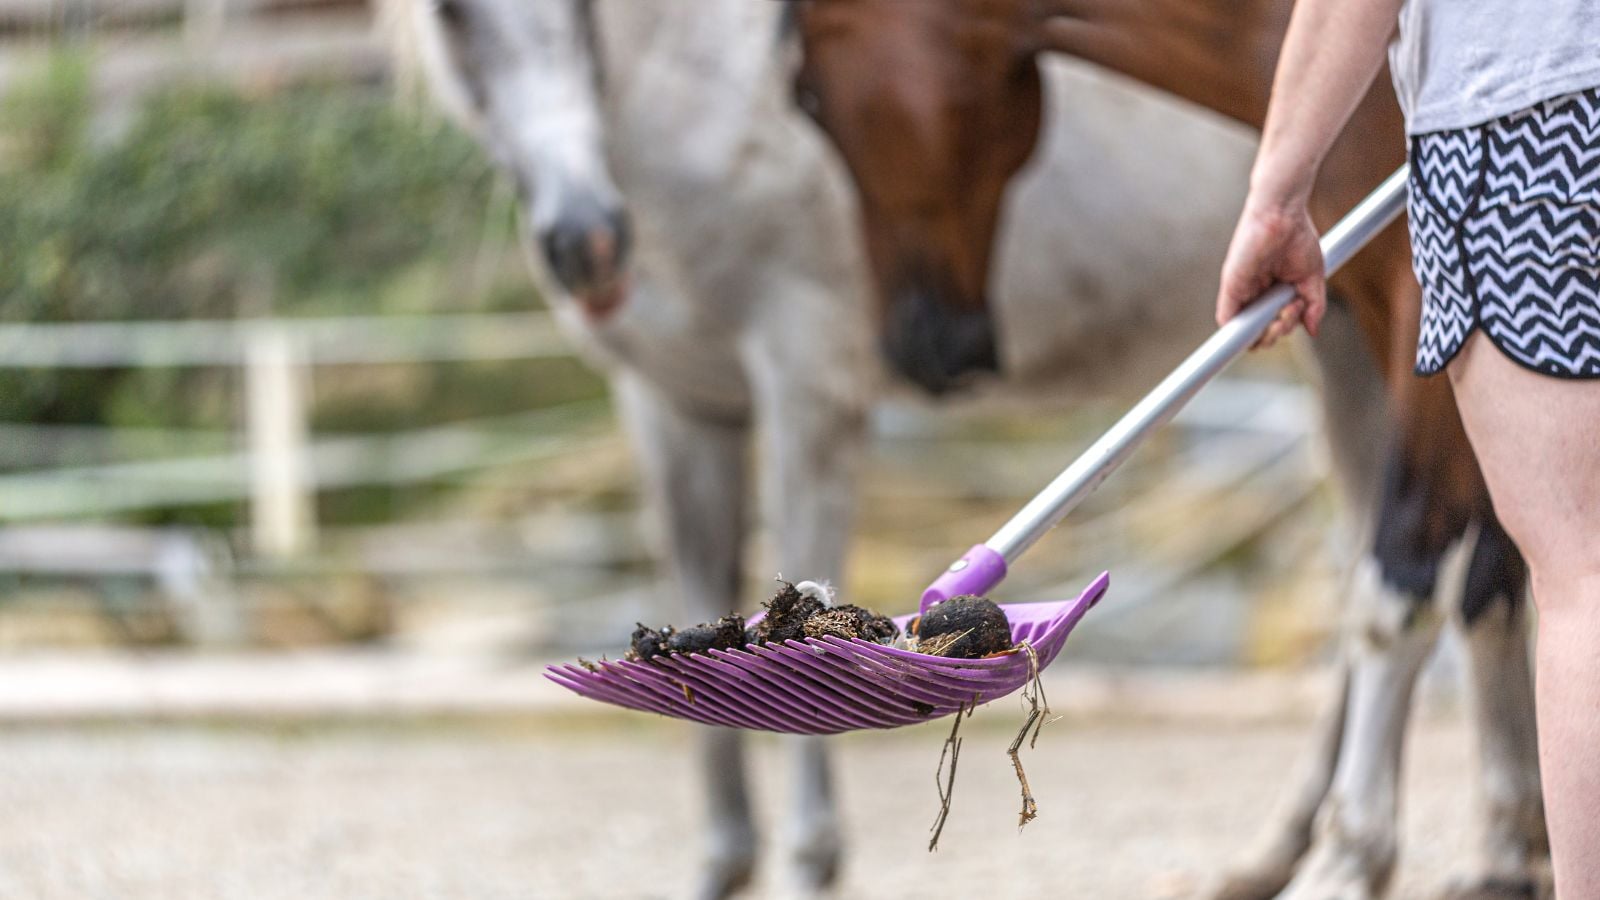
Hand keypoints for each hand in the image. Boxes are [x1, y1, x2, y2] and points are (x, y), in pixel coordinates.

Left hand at [1216, 197, 1325, 348]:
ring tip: (1284, 312)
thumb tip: (1312, 330)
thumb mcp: (1312, 277)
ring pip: (1247, 330)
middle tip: (1292, 311)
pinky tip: (1254, 332)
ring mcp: (1243, 291)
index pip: (1273, 324)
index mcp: (1273, 292)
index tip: (1297, 314)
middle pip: (1261, 331)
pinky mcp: (1231, 286)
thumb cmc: (1297, 237)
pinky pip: (1227, 318)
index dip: (1284, 328)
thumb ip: (1314, 306)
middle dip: (1279, 331)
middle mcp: (1255, 293)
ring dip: (1267, 333)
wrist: (1283, 213)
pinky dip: (1237, 333)